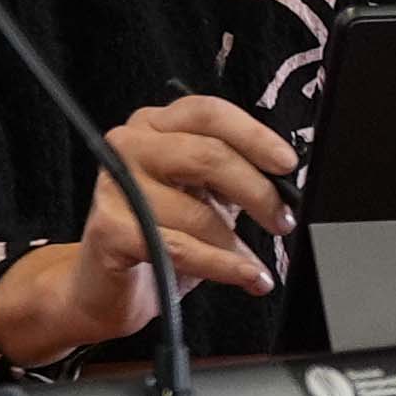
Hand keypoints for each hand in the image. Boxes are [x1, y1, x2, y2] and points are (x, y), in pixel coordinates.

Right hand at [0, 94, 300, 363]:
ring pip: (196, 212)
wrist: (107, 283)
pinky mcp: (109, 230)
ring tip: (255, 264)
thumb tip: (288, 181)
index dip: (254, 136)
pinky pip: (180, 248)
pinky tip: (248, 276)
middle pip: (207, 155)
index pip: (208, 113)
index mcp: (157, 125)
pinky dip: (223, 266)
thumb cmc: (164, 231)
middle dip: (258, 192)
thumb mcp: (208, 193)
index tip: (287, 164)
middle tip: (283, 221)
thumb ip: (238, 175)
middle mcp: (130, 146)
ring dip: (238, 244)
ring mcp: (114, 186)